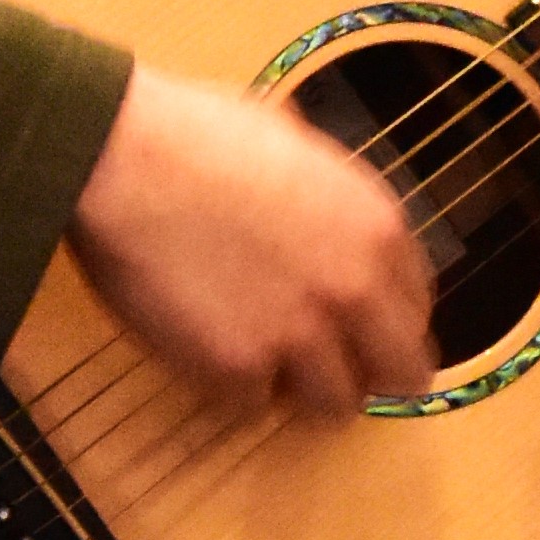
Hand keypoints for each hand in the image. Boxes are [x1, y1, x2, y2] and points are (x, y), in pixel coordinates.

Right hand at [63, 64, 437, 417]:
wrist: (122, 156)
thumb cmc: (197, 132)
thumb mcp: (299, 146)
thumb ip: (336, 205)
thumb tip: (337, 233)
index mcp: (377, 226)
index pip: (417, 307)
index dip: (384, 319)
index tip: (358, 324)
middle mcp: (355, 288)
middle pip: (402, 373)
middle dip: (367, 370)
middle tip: (327, 363)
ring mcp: (300, 336)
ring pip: (335, 406)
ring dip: (302, 387)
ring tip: (258, 351)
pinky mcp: (239, 372)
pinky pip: (253, 405)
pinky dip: (231, 385)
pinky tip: (203, 339)